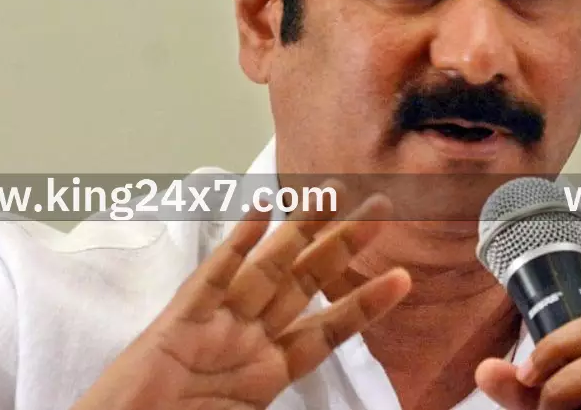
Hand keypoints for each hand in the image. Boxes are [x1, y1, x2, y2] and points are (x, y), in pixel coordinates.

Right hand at [71, 180, 410, 409]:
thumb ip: (278, 398)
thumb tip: (327, 384)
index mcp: (267, 372)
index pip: (329, 331)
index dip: (365, 303)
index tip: (403, 277)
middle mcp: (246, 341)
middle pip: (304, 284)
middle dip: (342, 246)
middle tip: (382, 208)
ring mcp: (214, 327)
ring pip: (267, 269)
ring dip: (301, 230)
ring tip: (335, 192)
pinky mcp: (177, 324)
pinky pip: (211, 280)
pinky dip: (234, 244)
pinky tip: (259, 210)